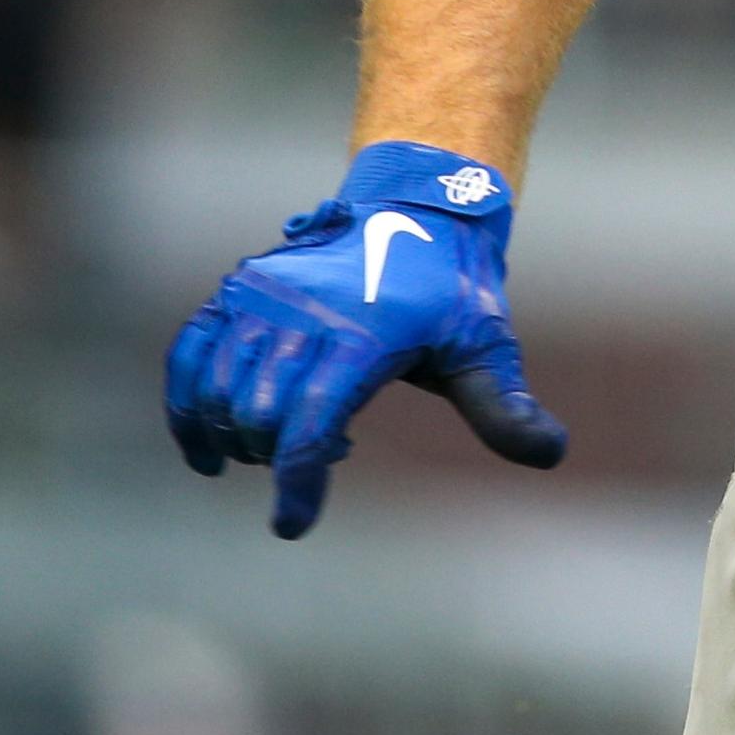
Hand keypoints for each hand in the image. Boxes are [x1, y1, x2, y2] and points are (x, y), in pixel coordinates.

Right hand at [163, 141, 565, 537]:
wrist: (415, 210)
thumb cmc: (453, 292)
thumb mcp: (486, 345)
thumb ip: (502, 405)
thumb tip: (548, 453)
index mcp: (364, 332)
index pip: (313, 420)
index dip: (298, 479)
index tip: (291, 524)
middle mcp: (303, 311)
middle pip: (259, 413)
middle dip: (276, 457)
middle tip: (314, 459)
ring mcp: (263, 296)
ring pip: (220, 389)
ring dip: (236, 438)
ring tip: (279, 444)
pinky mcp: (237, 289)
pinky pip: (189, 352)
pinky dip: (186, 406)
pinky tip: (205, 451)